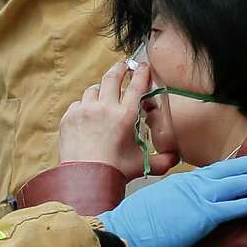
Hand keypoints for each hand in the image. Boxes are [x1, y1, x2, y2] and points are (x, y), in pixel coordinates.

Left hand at [58, 62, 178, 178]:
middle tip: (123, 66)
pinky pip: (77, 104)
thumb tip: (176, 158)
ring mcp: (84, 111)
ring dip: (100, 90)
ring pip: (93, 90)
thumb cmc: (113, 172)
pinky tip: (87, 114)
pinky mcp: (69, 118)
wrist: (84, 180)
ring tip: (103, 95)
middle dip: (119, 69)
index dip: (142, 73)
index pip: (136, 85)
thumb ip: (163, 160)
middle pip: (112, 77)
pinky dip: (83, 106)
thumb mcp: (142, 165)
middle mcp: (104, 108)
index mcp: (125, 115)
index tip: (143, 66)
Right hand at [99, 152, 246, 246]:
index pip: (214, 172)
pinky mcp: (200, 216)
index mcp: (179, 183)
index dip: (237, 167)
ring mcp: (196, 198)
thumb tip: (179, 211)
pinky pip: (232, 208)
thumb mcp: (153, 206)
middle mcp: (190, 185)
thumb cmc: (130, 226)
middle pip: (231, 170)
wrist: (120, 234)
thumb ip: (172, 204)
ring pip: (237, 184)